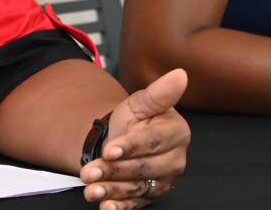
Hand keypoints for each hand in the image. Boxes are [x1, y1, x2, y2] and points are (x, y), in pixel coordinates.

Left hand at [80, 69, 188, 208]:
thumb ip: (158, 92)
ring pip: (137, 187)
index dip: (130, 147)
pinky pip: (135, 203)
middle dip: (115, 171)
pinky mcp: (150, 195)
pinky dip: (120, 207)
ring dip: (112, 190)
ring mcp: (163, 180)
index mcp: (176, 132)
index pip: (153, 142)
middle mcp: (174, 159)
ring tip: (91, 189)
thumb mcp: (140, 102)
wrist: (119, 138)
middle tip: (90, 171)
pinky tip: (106, 208)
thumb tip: (180, 74)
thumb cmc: (133, 119)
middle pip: (144, 168)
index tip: (109, 150)